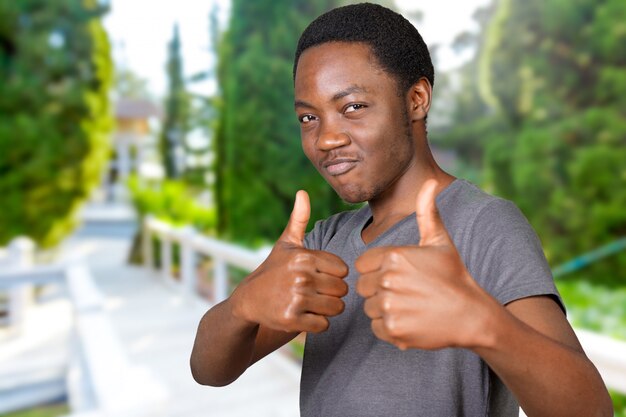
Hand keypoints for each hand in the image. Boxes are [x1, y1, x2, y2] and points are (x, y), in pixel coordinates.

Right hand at [232, 190, 348, 332]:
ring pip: (336, 308)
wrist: (248, 299)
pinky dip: (317, 323)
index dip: (333, 275)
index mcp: (304, 256)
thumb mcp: (285, 243)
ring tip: (310, 303)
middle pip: (341, 290)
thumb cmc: (273, 269)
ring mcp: (296, 299)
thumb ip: (299, 219)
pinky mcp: (292, 320)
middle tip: (313, 292)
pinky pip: (323, 325)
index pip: (343, 270)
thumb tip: (302, 192)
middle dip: (332, 293)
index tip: (318, 275)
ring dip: (326, 309)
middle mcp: (301, 276)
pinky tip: (303, 315)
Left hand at [355, 180, 492, 349]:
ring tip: (410, 306)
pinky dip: (390, 328)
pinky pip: (376, 328)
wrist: (472, 315)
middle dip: (379, 290)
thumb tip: (430, 181)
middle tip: (407, 293)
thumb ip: (428, 211)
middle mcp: (388, 279)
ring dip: (385, 310)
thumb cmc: (454, 276)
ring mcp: (390, 305)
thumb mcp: (440, 241)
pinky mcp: (393, 329)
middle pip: (363, 287)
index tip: (399, 275)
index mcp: (393, 256)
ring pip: (369, 308)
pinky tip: (411, 321)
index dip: (377, 270)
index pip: (362, 265)